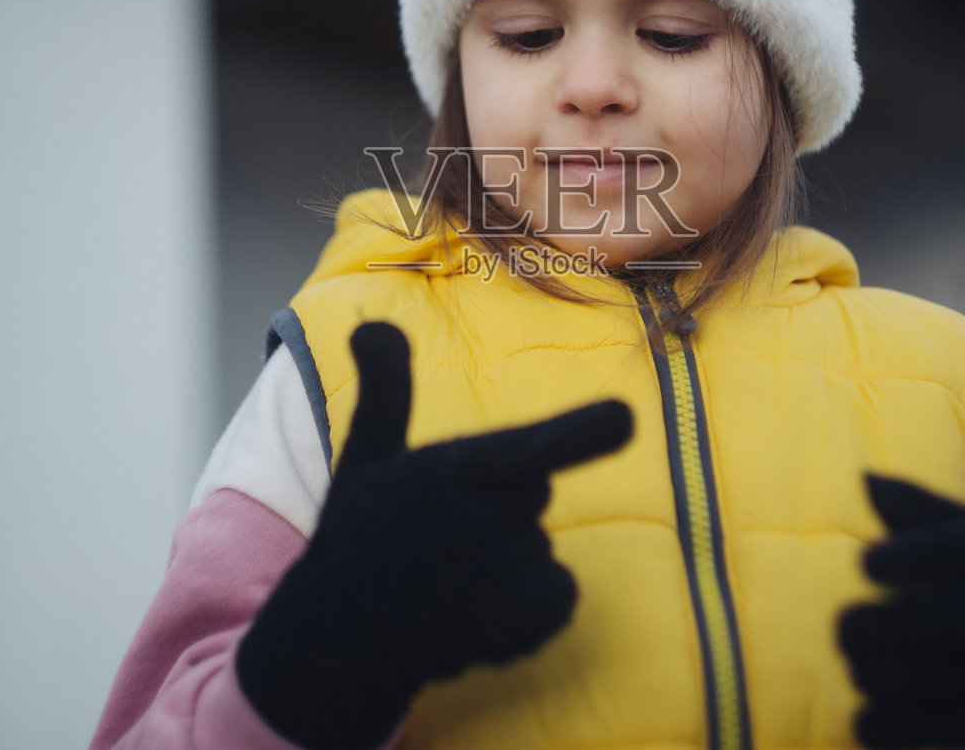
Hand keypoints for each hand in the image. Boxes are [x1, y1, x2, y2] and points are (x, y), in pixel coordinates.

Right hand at [237, 321, 633, 749]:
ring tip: (447, 580)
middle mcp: (483, 526)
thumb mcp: (367, 457)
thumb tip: (372, 323)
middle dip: (501, 502)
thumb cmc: (359, 536)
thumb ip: (386, 389)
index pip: (530, 449)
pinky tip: (475, 610)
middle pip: (535, 486)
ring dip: (508, 559)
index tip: (626, 418)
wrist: (337, 642)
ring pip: (542, 544)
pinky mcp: (523, 624)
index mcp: (451, 473)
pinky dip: (532, 603)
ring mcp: (507, 581)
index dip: (583, 433)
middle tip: (440, 534)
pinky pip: (560, 592)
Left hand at [838, 475, 964, 749]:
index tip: (868, 565)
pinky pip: (928, 732)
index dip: (892, 559)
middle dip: (863, 629)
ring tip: (862, 667)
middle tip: (846, 630)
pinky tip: (869, 713)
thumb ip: (918, 508)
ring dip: (869, 676)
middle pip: (925, 625)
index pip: (948, 551)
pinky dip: (881, 725)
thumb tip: (866, 480)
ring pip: (920, 683)